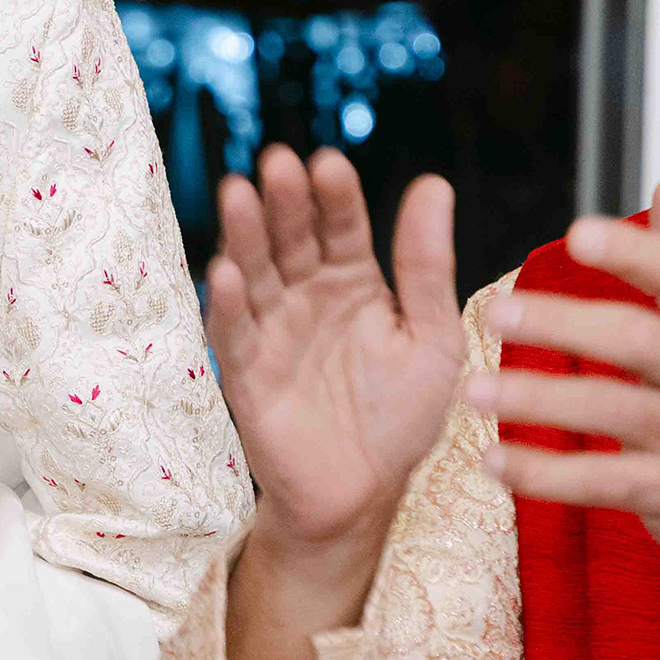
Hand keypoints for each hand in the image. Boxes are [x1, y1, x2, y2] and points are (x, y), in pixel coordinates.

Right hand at [208, 148, 464, 571]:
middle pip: (291, 238)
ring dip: (245, 235)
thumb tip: (434, 183)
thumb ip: (427, 266)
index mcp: (353, 282)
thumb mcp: (432, 337)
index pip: (342, 226)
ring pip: (255, 273)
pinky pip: (233, 334)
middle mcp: (307, 297)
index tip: (329, 165)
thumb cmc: (400, 418)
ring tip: (239, 195)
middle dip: (284, 201)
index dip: (334, 196)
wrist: (363, 495)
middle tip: (278, 164)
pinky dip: (227, 304)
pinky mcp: (246, 374)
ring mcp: (273, 332)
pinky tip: (225, 273)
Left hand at [466, 181, 659, 619]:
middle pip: (641, 341)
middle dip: (567, 325)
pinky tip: (495, 461)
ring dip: (540, 400)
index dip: (635, 252)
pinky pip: (603, 482)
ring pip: (615, 412)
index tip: (577, 234)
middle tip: (497, 312)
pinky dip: (547, 474)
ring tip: (474, 389)